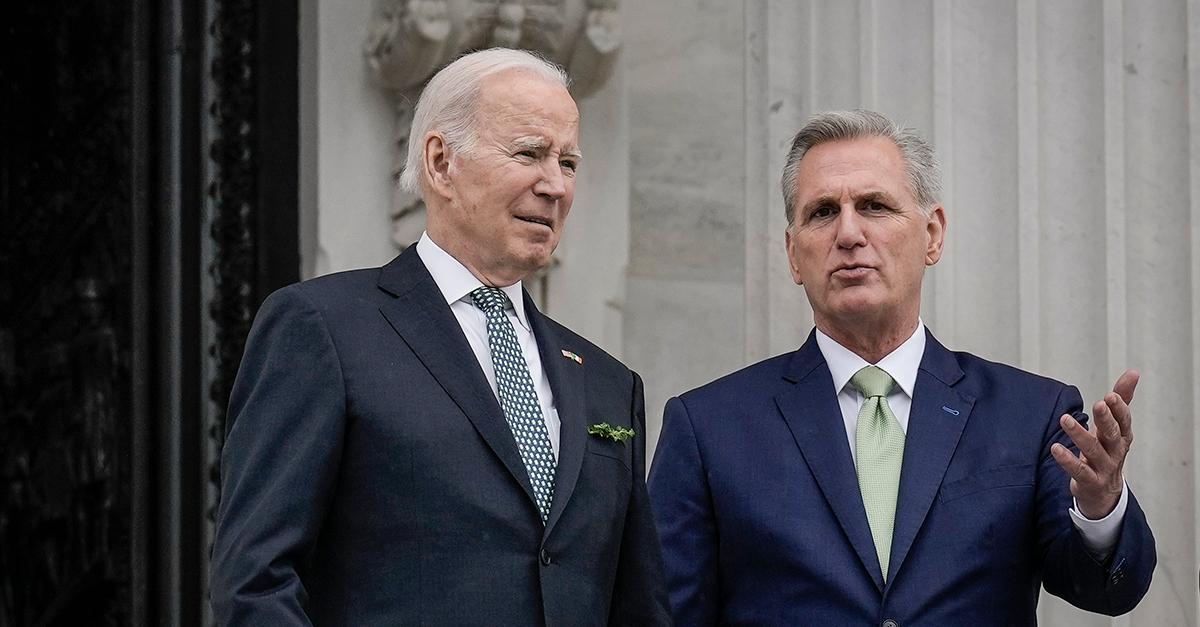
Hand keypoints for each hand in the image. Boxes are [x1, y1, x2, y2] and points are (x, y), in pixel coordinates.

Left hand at [1050, 369, 1137, 519]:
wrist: (1104, 493)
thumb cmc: (1106, 451)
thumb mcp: (1114, 426)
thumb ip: (1121, 400)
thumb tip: (1134, 372)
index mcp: (1121, 436)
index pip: (1124, 421)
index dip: (1119, 409)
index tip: (1111, 395)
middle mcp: (1115, 451)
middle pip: (1112, 434)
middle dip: (1106, 419)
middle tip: (1099, 404)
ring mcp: (1104, 468)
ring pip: (1093, 450)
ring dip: (1079, 434)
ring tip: (1064, 419)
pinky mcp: (1090, 482)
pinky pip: (1079, 471)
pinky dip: (1068, 460)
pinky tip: (1055, 448)